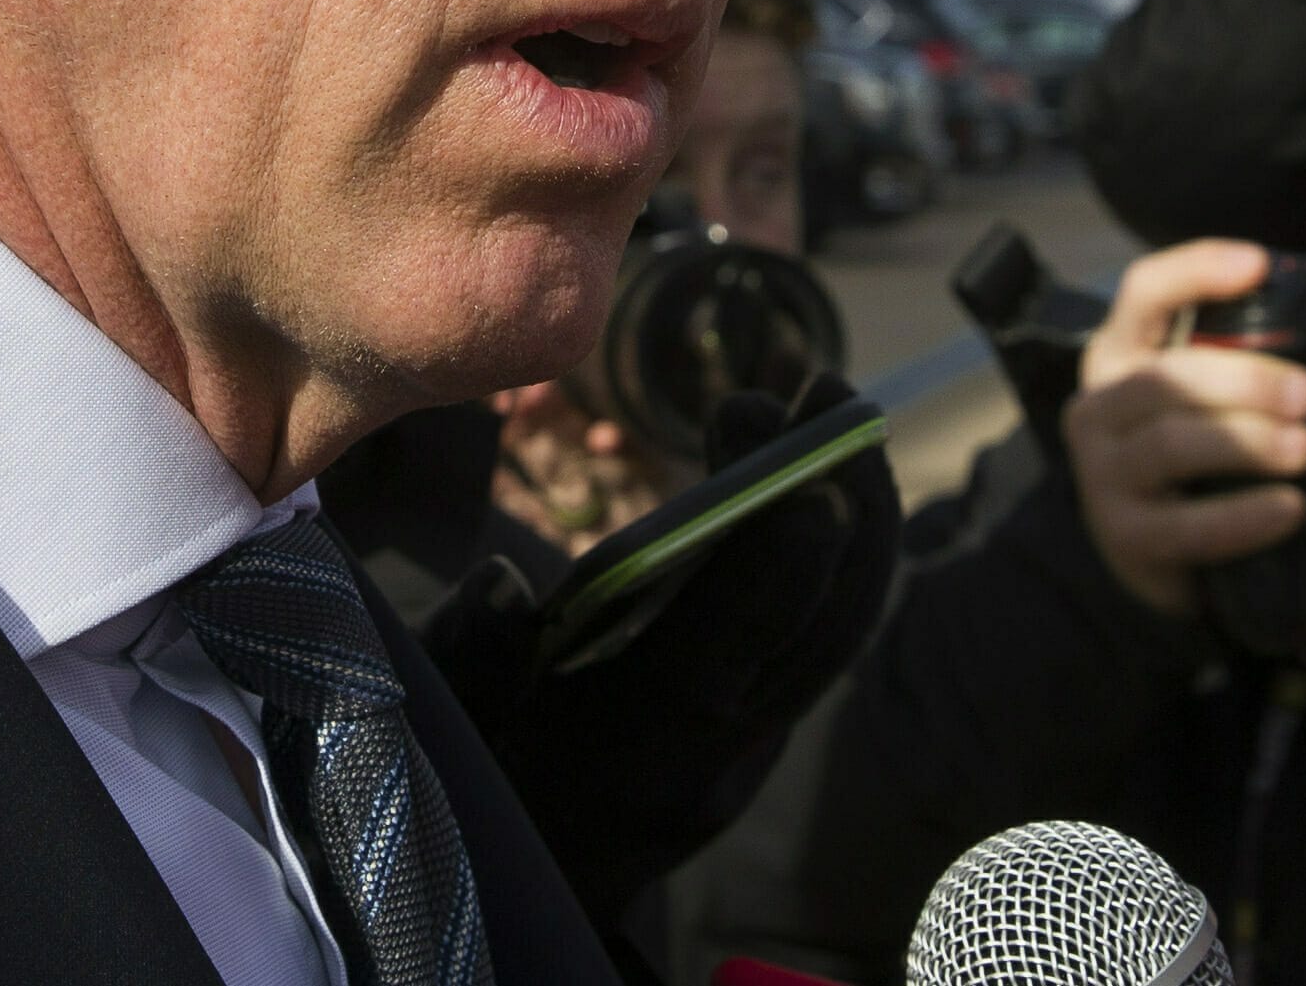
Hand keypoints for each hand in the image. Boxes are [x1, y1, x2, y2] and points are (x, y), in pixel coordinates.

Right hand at [419, 381, 901, 931]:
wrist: (534, 911)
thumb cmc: (478, 798)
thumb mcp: (448, 730)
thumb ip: (475, 658)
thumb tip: (507, 579)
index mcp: (641, 745)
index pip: (733, 643)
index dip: (777, 545)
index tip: (789, 442)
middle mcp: (718, 752)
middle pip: (821, 625)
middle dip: (847, 500)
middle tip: (831, 393)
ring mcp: (749, 751)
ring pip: (837, 633)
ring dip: (857, 520)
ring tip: (839, 420)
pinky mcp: (757, 739)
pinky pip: (820, 644)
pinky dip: (832, 560)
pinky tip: (812, 487)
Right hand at [1060, 240, 1305, 618]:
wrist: (1156, 551)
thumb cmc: (1199, 450)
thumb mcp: (1222, 382)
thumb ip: (1283, 311)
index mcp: (1123, 353)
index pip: (1143, 291)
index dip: (1196, 271)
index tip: (1259, 265)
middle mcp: (1100, 405)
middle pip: (1164, 376)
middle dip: (1242, 380)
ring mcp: (1104, 472)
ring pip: (1170, 443)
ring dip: (1244, 443)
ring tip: (1304, 448)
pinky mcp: (1125, 534)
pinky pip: (1184, 524)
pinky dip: (1241, 517)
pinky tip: (1286, 509)